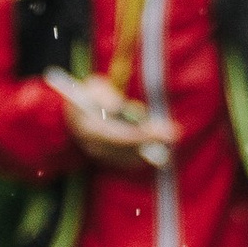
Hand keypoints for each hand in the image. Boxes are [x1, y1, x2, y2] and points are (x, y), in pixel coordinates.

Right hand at [47, 70, 176, 171]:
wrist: (72, 115)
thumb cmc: (87, 95)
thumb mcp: (91, 87)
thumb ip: (102, 94)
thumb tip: (116, 106)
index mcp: (87, 129)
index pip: (117, 137)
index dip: (140, 135)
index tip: (158, 129)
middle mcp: (93, 147)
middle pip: (127, 149)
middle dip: (152, 140)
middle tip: (174, 131)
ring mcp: (101, 155)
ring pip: (130, 156)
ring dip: (152, 146)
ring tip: (170, 133)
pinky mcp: (108, 158)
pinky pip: (130, 159)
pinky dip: (145, 151)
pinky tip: (160, 141)